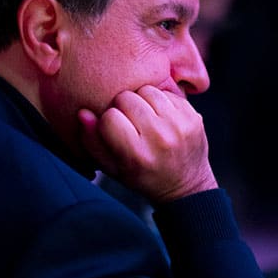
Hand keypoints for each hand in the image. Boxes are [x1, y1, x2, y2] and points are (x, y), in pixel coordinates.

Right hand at [78, 85, 216, 204]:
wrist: (186, 187)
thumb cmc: (142, 176)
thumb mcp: (112, 169)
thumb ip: (92, 142)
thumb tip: (84, 113)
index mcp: (137, 155)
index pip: (110, 117)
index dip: (108, 122)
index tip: (115, 132)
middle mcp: (160, 139)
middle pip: (127, 98)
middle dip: (123, 108)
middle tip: (129, 123)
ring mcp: (180, 126)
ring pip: (146, 90)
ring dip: (141, 101)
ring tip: (144, 119)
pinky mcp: (193, 116)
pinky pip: (166, 92)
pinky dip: (160, 101)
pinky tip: (160, 117)